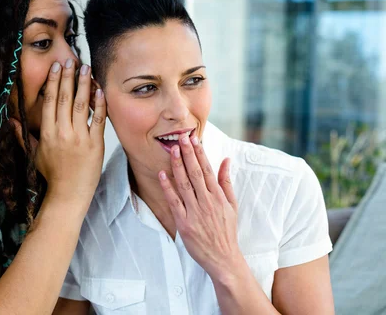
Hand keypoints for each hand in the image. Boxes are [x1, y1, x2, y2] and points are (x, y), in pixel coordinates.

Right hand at [11, 59, 105, 205]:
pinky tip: (99, 91)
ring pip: (81, 105)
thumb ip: (22, 136)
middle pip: (64, 99)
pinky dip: (99, 105)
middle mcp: (62, 132)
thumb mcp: (34, 154)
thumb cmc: (51, 175)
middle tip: (70, 61)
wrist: (68, 194)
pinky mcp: (95, 144)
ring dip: (83, 85)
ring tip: (86, 68)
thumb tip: (10, 120)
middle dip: (68, 78)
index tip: (56, 68)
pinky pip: (98, 121)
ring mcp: (80, 138)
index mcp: (47, 133)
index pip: (49, 102)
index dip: (53, 83)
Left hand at [158, 134, 243, 280]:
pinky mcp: (184, 222)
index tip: (194, 139)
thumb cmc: (226, 230)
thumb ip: (227, 181)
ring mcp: (195, 211)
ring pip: (184, 184)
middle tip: (181, 137)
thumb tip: (226, 160)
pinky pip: (174, 202)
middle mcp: (207, 201)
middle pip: (196, 173)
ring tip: (173, 150)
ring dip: (178, 166)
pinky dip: (168, 188)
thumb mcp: (232, 204)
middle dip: (188, 154)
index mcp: (218, 196)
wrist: (223, 257)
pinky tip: (162, 175)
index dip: (200, 153)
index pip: (208, 169)